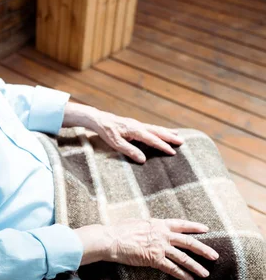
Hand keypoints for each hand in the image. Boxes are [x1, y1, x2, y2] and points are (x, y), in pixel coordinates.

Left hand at [62, 103, 182, 162]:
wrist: (98, 119)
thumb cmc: (105, 131)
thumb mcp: (115, 143)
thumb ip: (130, 151)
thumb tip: (143, 160)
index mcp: (135, 130)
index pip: (152, 139)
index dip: (163, 146)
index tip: (173, 152)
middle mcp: (138, 125)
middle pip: (157, 131)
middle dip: (170, 137)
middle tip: (182, 142)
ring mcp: (136, 124)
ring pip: (155, 128)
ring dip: (166, 132)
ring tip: (178, 135)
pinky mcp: (134, 124)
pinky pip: (150, 127)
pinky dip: (158, 130)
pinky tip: (161, 131)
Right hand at [76, 219, 218, 279]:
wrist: (111, 239)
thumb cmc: (120, 230)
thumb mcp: (138, 222)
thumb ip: (149, 226)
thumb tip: (152, 227)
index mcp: (158, 224)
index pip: (180, 224)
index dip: (194, 227)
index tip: (206, 229)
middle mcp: (162, 234)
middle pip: (187, 242)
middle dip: (203, 249)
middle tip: (215, 255)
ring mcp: (159, 247)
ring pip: (183, 257)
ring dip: (195, 266)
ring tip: (205, 273)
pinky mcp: (154, 259)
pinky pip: (171, 268)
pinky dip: (181, 274)